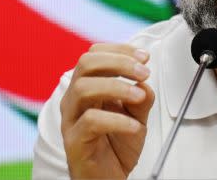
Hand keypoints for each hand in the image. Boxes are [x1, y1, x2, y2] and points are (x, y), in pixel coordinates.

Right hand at [60, 44, 155, 178]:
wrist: (109, 179)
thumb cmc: (117, 146)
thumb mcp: (137, 116)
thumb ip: (141, 97)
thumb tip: (144, 81)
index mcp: (87, 88)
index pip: (94, 54)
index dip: (119, 50)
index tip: (144, 57)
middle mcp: (75, 100)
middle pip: (86, 64)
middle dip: (118, 62)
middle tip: (143, 71)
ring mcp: (72, 120)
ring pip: (83, 88)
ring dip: (117, 86)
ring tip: (139, 96)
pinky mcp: (74, 141)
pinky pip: (90, 121)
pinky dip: (117, 119)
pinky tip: (133, 126)